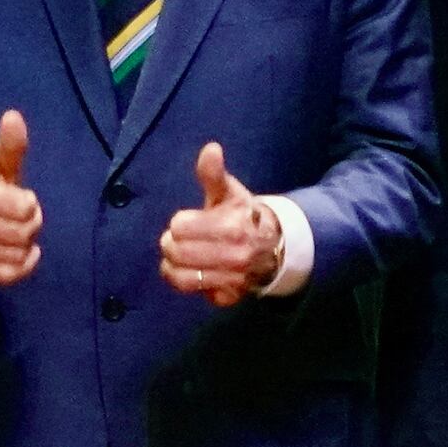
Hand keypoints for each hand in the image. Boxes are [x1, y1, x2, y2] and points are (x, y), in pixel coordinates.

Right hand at [0, 109, 44, 286]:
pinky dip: (23, 266)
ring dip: (26, 245)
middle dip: (31, 226)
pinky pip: (9, 274)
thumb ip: (9, 145)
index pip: (25, 207)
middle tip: (24, 219)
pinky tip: (26, 255)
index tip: (23, 200)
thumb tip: (14, 115)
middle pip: (24, 233)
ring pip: (18, 254)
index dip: (30, 203)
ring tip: (18, 235)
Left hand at [157, 141, 283, 306]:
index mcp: (231, 226)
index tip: (188, 221)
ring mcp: (233, 279)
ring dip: (174, 266)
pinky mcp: (230, 297)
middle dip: (172, 244)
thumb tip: (211, 149)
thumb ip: (213, 174)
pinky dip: (191, 285)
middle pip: (176, 253)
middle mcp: (234, 256)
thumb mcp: (229, 192)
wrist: (275, 247)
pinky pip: (196, 294)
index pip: (178, 227)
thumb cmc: (244, 215)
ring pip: (181, 278)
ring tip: (180, 257)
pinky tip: (196, 272)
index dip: (179, 223)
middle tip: (180, 240)